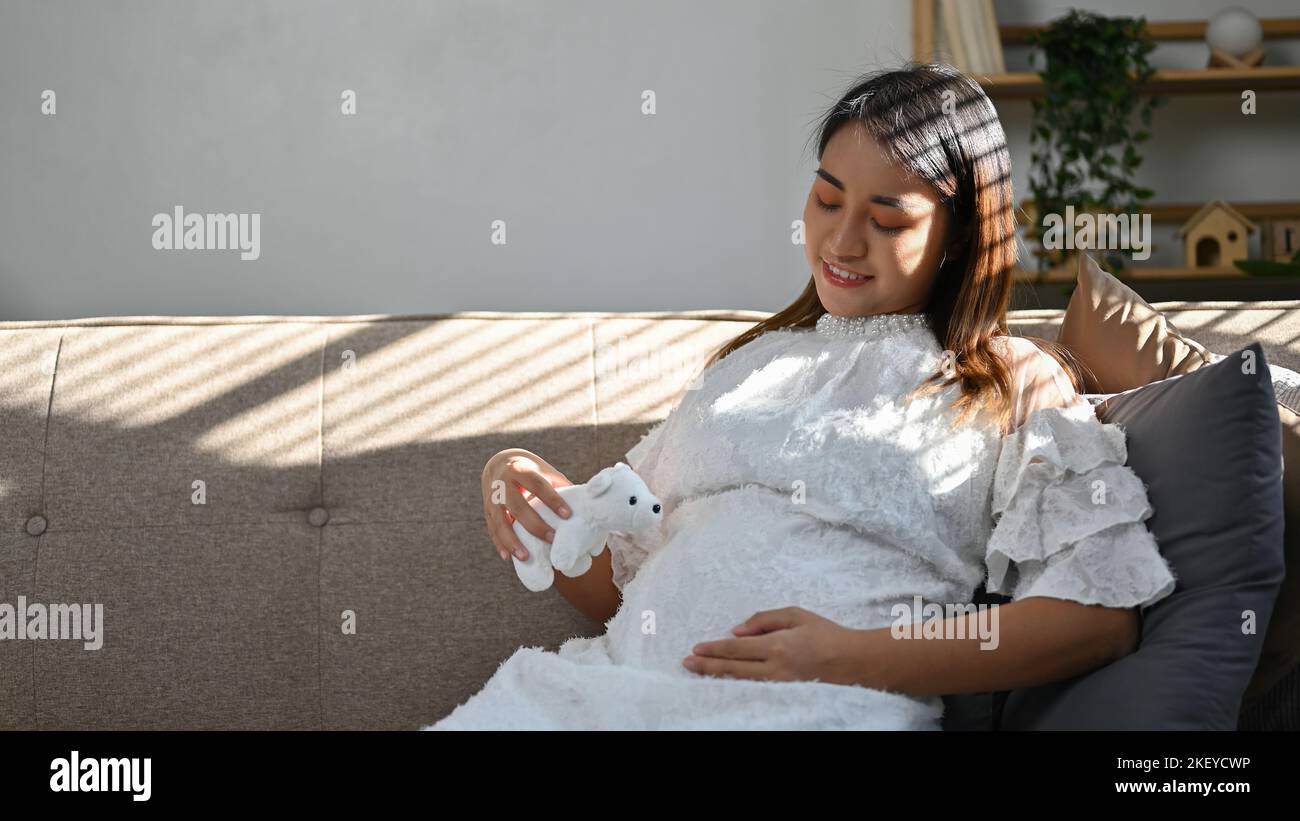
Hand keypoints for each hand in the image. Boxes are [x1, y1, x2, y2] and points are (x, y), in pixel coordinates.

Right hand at [481, 449, 573, 563]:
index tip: (568, 515)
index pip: (537, 484)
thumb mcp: (544, 470)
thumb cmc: (530, 470)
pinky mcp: (486, 511)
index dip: (552, 499)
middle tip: (552, 539)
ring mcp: (492, 498)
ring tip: (526, 557)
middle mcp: (502, 483)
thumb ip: (560, 485)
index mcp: (520, 469)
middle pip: (517, 505)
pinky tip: (508, 558)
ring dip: (512, 541)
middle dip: (534, 524)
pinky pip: (491, 530)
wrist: (499, 463)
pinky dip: (499, 544)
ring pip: (500, 521)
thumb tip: (586, 502)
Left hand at [682, 606, 865, 685]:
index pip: (736, 648)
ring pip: (741, 682)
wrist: (854, 662)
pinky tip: (725, 682)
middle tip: (686, 663)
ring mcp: (780, 684)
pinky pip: (754, 689)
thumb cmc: (826, 634)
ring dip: (717, 676)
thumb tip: (737, 631)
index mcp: (777, 645)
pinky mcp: (786, 694)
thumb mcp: (796, 615)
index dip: (713, 649)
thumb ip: (764, 620)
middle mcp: (775, 668)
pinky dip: (737, 685)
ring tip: (699, 672)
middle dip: (707, 666)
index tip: (695, 648)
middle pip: (733, 668)